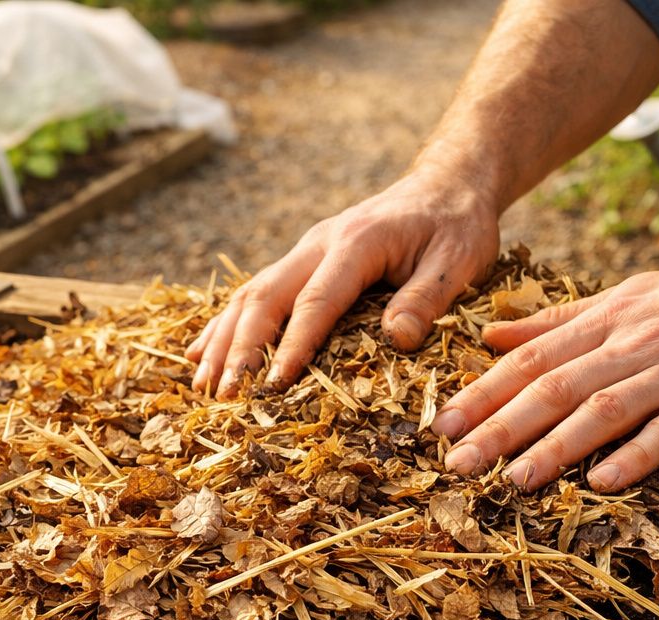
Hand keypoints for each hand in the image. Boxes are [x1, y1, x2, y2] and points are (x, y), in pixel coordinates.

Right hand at [187, 170, 500, 396]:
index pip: (316, 300)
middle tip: (225, 395)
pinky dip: (226, 326)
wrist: (447, 185)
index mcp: (356, 243)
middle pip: (266, 297)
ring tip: (202, 385)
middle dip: (240, 348)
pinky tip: (200, 354)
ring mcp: (306, 251)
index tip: (275, 385)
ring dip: (222, 341)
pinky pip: (256, 293)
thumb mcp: (458, 260)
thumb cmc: (456, 225)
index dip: (293, 345)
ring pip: (251, 295)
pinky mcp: (303, 262)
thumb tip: (396, 338)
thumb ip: (426, 298)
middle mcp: (319, 243)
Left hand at [430, 251, 658, 491]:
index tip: (442, 426)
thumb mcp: (631, 296)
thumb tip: (491, 335)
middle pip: (557, 384)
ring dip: (557, 446)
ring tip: (514, 480)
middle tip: (457, 463)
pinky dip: (637, 455)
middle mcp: (637, 340)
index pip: (533, 356)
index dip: (484, 392)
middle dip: (502, 426)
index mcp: (611, 317)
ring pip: (606, 407)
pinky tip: (602, 483)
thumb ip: (560, 320)